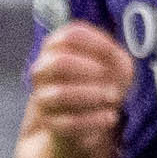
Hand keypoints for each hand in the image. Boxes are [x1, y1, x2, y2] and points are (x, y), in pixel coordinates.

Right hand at [22, 20, 128, 157]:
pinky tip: (111, 117)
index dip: (95, 43)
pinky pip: (68, 122)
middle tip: (107, 78)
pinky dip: (95, 119)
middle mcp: (43, 70)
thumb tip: (108, 57)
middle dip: (90, 70)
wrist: (90, 116)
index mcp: (56, 47)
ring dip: (92, 95)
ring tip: (112, 98)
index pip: (70, 35)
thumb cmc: (103, 81)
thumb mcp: (114, 63)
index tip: (112, 53)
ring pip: (60, 94)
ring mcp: (42, 97)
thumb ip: (112, 55)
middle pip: (60, 63)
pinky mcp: (49, 123)